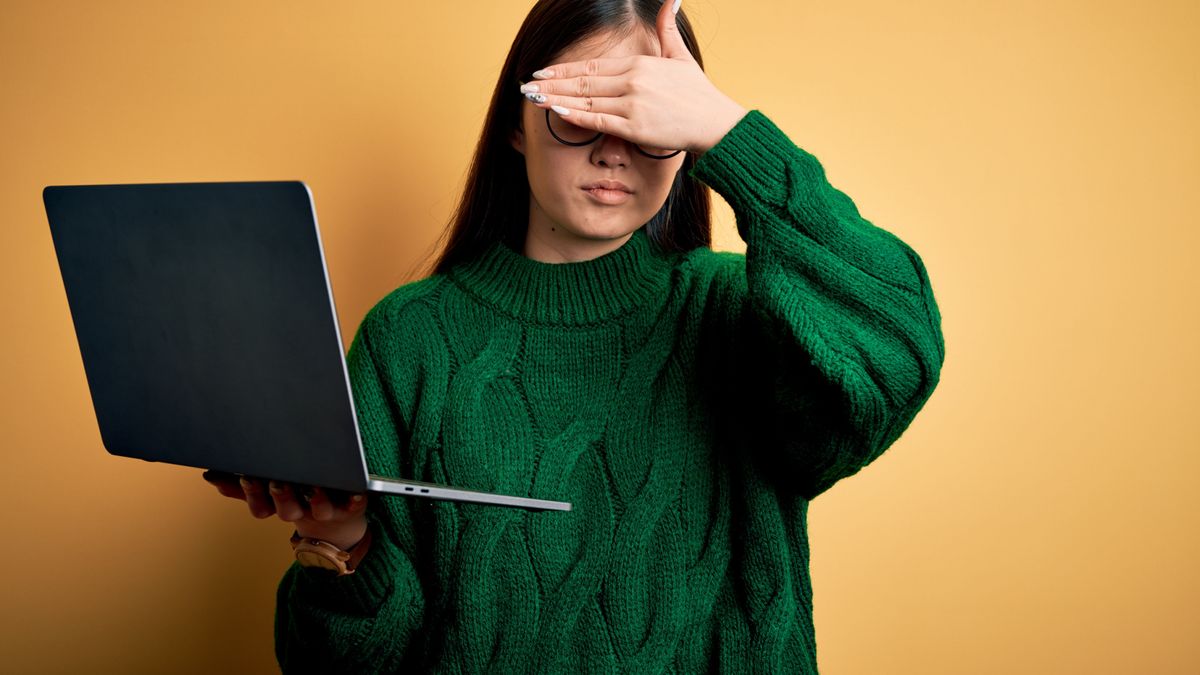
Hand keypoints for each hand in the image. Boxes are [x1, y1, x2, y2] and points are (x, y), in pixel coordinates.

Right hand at [203, 470, 368, 549]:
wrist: (340, 522)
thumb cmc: (301, 496)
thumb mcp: (270, 491)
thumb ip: (242, 485)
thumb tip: (210, 475)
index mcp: (280, 506)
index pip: (260, 507)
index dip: (253, 495)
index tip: (248, 475)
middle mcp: (302, 512)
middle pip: (287, 510)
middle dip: (281, 496)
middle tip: (276, 480)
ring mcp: (328, 511)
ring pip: (320, 509)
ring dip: (316, 500)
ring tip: (315, 487)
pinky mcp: (353, 507)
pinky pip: (355, 505)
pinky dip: (356, 499)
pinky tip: (357, 492)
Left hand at [520, 0, 746, 154]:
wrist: (717, 123)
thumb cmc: (699, 94)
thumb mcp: (681, 55)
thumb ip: (667, 27)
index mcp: (639, 64)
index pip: (592, 66)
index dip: (564, 70)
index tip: (542, 72)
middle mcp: (632, 81)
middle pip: (582, 82)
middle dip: (551, 83)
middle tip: (526, 85)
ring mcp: (632, 104)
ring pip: (585, 101)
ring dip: (555, 99)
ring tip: (532, 98)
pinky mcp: (635, 127)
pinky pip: (598, 121)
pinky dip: (575, 116)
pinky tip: (556, 111)